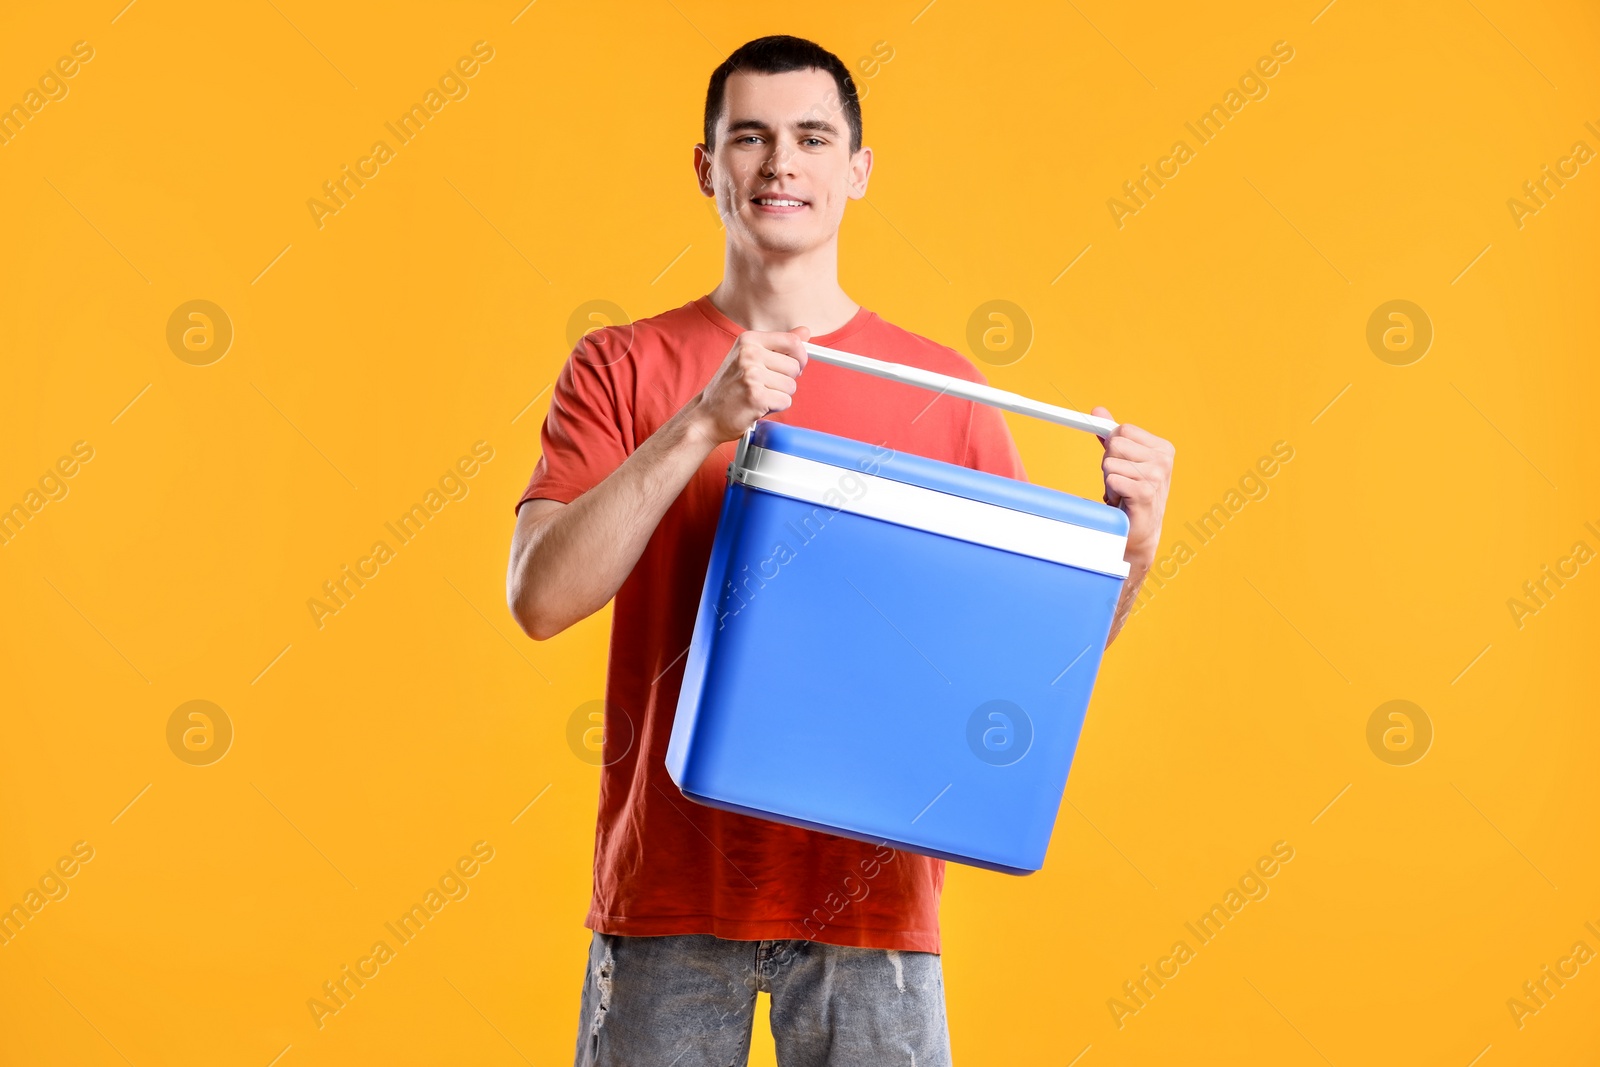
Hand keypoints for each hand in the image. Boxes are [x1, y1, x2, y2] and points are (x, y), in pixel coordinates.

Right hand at [690, 327, 810, 442]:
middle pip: (795, 366)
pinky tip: (758, 405)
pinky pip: (785, 401)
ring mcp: (751, 375)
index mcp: (749, 340)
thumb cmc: (730, 388)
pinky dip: (775, 408)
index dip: (800, 357)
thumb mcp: (750, 358)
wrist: (706, 416)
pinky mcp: (756, 396)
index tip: (794, 366)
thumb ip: (779, 344)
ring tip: (759, 395)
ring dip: (779, 395)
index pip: (792, 341)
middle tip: (765, 385)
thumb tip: (804, 331)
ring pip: (791, 386)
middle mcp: (749, 354)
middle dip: (786, 380)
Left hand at [1091, 406, 1173, 568]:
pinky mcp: (1145, 493)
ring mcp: (1156, 477)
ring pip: (1109, 463)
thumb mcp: (1125, 460)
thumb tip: (1098, 410)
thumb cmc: (1132, 493)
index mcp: (1162, 448)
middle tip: (1121, 481)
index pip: (1122, 429)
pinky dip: (1110, 492)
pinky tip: (1122, 502)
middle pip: (1114, 444)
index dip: (1112, 446)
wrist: (1140, 530)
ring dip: (1109, 481)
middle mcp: (1163, 460)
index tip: (1120, 462)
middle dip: (1108, 463)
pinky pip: (1111, 480)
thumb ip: (1113, 435)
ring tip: (1123, 493)